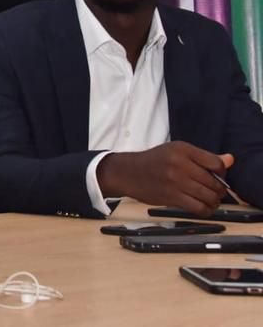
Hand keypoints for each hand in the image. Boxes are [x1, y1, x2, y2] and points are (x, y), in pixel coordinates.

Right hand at [97, 141, 232, 216]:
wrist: (128, 172)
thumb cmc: (155, 161)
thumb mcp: (177, 151)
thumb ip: (204, 157)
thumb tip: (230, 160)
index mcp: (183, 149)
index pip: (216, 163)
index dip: (222, 173)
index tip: (217, 176)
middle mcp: (179, 164)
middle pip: (214, 182)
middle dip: (219, 190)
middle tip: (215, 191)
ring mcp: (175, 181)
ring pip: (209, 196)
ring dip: (214, 201)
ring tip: (210, 200)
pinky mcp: (171, 197)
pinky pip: (198, 208)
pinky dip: (206, 210)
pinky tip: (203, 208)